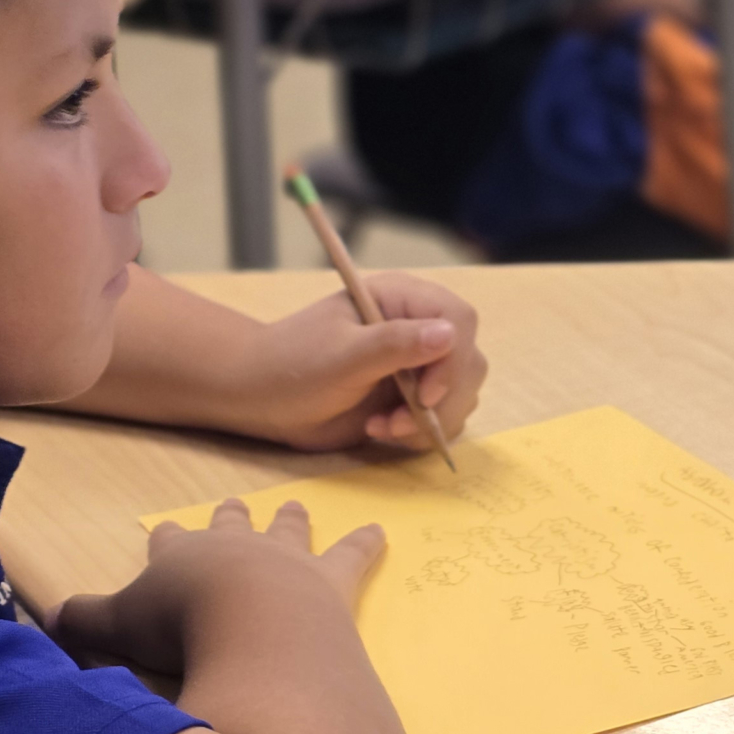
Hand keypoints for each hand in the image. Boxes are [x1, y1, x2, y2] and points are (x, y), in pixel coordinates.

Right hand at [51, 497, 383, 677]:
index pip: (171, 543)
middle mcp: (237, 550)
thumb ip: (84, 621)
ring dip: (291, 520)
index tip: (165, 528)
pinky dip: (366, 543)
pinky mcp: (333, 583)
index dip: (168, 539)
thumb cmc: (181, 629)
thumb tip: (47, 618)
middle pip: (232, 527)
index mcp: (184, 558)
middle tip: (234, 502)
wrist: (255, 628)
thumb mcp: (117, 626)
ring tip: (297, 505)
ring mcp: (288, 563)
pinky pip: (353, 555)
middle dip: (232, 517)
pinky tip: (381, 531)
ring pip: (289, 531)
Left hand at [239, 275, 487, 451]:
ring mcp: (417, 365)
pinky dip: (421, 433)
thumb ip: (394, 344)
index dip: (452, 360)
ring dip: (431, 421)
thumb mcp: (341, 355)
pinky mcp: (412, 397)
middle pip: (468, 361)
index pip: (458, 320)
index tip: (424, 395)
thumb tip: (448, 334)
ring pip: (462, 393)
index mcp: (400, 300)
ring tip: (384, 426)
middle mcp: (417, 328)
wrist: (264, 398)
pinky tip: (382, 430)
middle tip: (398, 421)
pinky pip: (444, 417)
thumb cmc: (293, 365)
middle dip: (443, 400)